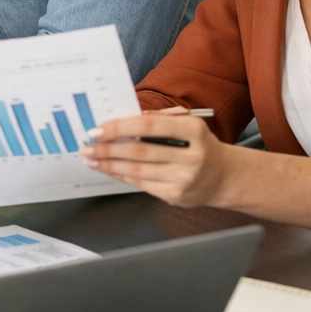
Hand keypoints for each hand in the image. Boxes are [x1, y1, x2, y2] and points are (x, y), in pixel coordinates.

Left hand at [80, 108, 232, 206]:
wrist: (224, 177)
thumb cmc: (199, 145)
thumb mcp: (188, 125)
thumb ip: (160, 119)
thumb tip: (127, 116)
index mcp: (193, 130)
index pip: (149, 126)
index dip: (120, 127)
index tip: (97, 129)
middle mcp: (191, 155)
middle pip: (139, 151)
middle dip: (107, 149)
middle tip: (86, 146)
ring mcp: (184, 178)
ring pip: (137, 170)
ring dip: (109, 164)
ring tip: (90, 159)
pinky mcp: (176, 195)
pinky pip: (141, 184)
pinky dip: (120, 175)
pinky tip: (108, 169)